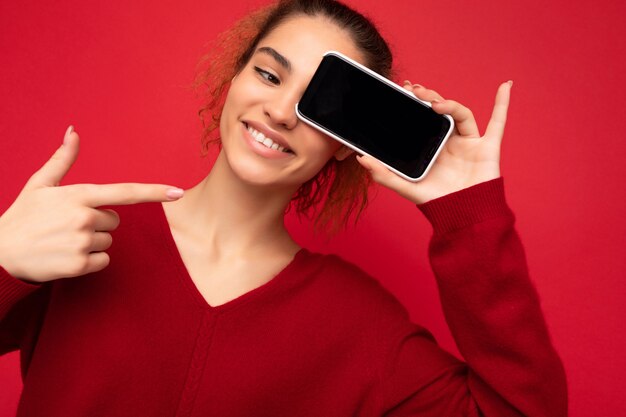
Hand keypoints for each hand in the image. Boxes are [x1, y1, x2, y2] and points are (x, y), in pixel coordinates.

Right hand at [0, 126, 183, 282]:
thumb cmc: (23, 216)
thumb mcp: (40, 184)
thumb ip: (63, 159)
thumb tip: (74, 131)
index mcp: (79, 195)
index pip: (125, 192)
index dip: (154, 192)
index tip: (178, 192)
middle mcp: (84, 218)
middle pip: (115, 221)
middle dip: (98, 223)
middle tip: (68, 225)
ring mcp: (82, 242)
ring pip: (109, 241)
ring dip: (92, 242)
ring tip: (64, 241)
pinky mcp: (80, 265)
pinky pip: (103, 261)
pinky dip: (90, 261)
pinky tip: (66, 256)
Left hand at [356, 81, 511, 203]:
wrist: (462, 216)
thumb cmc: (436, 202)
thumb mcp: (404, 187)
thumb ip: (383, 174)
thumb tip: (361, 158)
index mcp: (431, 145)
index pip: (422, 117)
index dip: (415, 101)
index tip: (404, 88)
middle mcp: (450, 140)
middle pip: (440, 111)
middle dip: (428, 97)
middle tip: (414, 89)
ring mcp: (469, 142)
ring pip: (461, 114)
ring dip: (450, 104)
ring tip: (435, 103)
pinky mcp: (487, 148)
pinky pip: (498, 122)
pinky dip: (503, 104)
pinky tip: (505, 87)